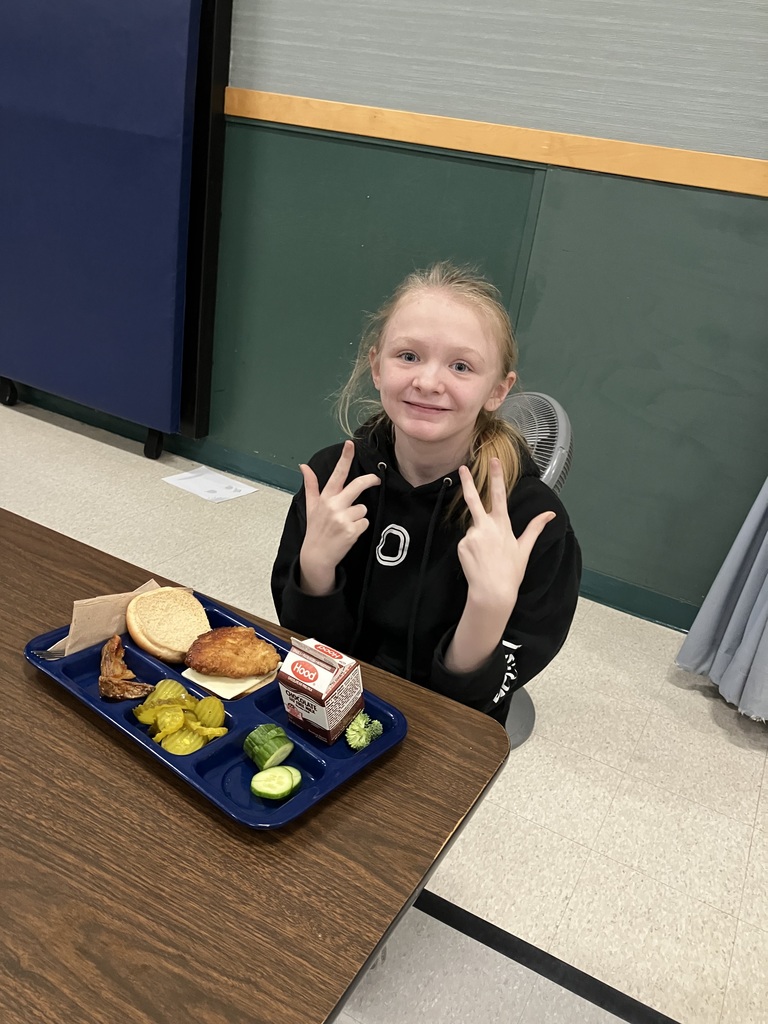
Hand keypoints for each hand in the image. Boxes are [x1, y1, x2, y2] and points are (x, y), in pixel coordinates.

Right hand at [299, 440, 380, 594]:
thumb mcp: (311, 506)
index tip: (350, 444)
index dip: (344, 458)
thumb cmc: (315, 530)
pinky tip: (349, 533)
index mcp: (325, 498)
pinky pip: (365, 522)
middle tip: (376, 480)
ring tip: (345, 524)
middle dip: (370, 480)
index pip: (337, 474)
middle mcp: (334, 505)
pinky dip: (360, 527)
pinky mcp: (351, 530)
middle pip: (358, 485)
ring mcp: (342, 518)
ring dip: (358, 515)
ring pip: (363, 508)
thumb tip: (303, 466)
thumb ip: (311, 485)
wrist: (316, 556)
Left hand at [457, 459, 554, 613]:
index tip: (493, 460)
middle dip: (468, 481)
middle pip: (473, 499)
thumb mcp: (525, 548)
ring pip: (474, 529)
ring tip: (487, 556)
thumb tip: (550, 514)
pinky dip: (471, 548)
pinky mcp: (462, 545)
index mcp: (502, 524)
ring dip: (479, 538)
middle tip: (462, 468)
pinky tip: (478, 560)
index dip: (497, 476)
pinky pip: (466, 542)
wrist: (491, 591)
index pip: (499, 495)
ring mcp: (472, 535)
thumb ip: (535, 527)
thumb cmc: (511, 571)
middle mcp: (485, 526)